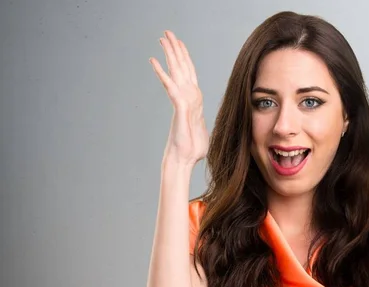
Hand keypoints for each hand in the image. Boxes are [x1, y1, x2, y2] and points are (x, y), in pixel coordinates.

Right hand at [150, 30, 208, 166]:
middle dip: (175, 49)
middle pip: (181, 67)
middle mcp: (186, 97)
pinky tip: (153, 61)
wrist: (184, 159)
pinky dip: (162, 74)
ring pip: (175, 72)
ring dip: (169, 54)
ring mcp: (181, 100)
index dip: (185, 59)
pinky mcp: (178, 106)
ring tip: (162, 38)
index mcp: (193, 100)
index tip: (180, 45)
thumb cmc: (193, 149)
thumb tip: (201, 125)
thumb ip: (201, 122)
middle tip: (167, 33)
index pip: (189, 74)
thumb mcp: (202, 131)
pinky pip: (170, 86)